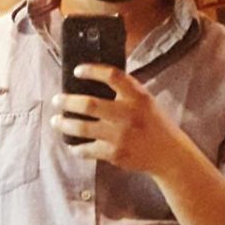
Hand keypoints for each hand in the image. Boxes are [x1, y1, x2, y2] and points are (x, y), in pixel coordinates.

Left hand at [51, 64, 182, 175]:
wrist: (169, 154)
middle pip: (89, 104)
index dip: (91, 70)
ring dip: (64, 124)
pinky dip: (76, 147)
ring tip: (55, 121)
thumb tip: (93, 80)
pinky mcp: (115, 154)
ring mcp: (120, 136)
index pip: (112, 76)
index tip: (77, 70)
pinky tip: (71, 144)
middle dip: (67, 101)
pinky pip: (87, 150)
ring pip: (83, 128)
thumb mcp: (145, 101)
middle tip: (57, 100)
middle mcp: (128, 114)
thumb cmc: (154, 123)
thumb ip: (125, 91)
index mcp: (137, 97)